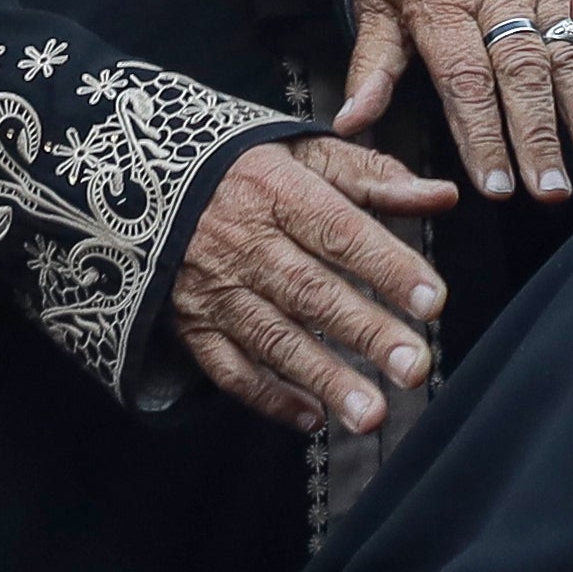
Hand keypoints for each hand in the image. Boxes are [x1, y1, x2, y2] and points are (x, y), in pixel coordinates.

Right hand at [171, 133, 454, 434]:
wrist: (131, 181)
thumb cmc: (237, 167)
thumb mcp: (301, 152)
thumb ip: (372, 177)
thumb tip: (441, 196)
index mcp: (276, 190)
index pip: (340, 231)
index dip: (387, 266)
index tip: (433, 301)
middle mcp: (244, 241)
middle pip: (311, 291)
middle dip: (365, 333)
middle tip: (414, 368)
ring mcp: (213, 288)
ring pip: (272, 339)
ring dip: (323, 378)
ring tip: (372, 414)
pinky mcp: (189, 324)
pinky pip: (227, 369)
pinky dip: (268, 397)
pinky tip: (312, 419)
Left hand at [340, 0, 572, 203]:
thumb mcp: (372, 0)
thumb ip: (371, 65)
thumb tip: (351, 123)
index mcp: (440, 0)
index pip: (465, 77)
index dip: (481, 133)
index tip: (493, 184)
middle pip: (521, 71)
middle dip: (537, 135)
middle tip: (548, 190)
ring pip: (565, 53)